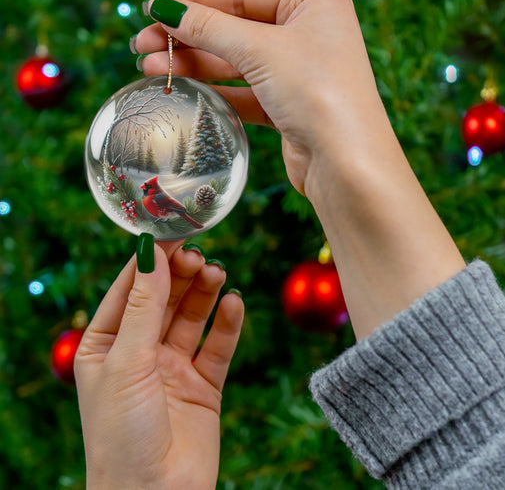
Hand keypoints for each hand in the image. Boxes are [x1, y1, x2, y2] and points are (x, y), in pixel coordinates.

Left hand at [75, 239, 243, 489]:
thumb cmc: (122, 434)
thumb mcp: (127, 361)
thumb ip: (144, 306)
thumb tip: (151, 253)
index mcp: (106, 345)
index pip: (130, 290)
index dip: (151, 261)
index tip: (173, 234)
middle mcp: (140, 352)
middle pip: (165, 299)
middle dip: (181, 276)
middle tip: (199, 256)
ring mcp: (173, 367)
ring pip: (192, 317)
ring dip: (205, 293)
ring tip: (217, 273)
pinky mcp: (203, 384)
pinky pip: (218, 345)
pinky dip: (227, 323)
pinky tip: (234, 303)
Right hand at [134, 0, 383, 195]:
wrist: (346, 163)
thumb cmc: (317, 93)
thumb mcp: (261, 49)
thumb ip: (211, 28)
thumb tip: (166, 9)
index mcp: (312, 2)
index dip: (195, 1)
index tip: (153, 9)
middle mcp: (308, 34)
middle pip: (235, 28)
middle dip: (188, 37)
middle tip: (142, 45)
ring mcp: (299, 72)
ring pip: (237, 62)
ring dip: (195, 65)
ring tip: (151, 68)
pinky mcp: (289, 107)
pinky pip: (245, 92)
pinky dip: (216, 91)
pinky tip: (184, 90)